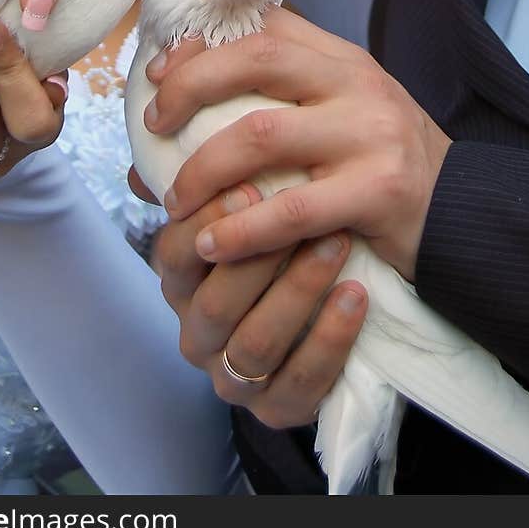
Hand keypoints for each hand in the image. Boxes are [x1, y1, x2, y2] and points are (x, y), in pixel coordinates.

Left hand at [149, 9, 449, 282]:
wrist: (465, 216)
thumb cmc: (381, 169)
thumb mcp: (338, 118)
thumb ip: (269, 111)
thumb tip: (158, 139)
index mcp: (341, 59)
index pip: (262, 24)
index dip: (200, 42)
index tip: (158, 72)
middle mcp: (356, 83)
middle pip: (255, 58)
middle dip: (189, 86)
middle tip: (155, 123)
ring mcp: (371, 133)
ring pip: (262, 134)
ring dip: (203, 169)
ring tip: (175, 202)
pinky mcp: (379, 190)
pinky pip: (291, 209)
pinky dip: (241, 229)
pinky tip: (213, 245)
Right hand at [151, 182, 367, 428]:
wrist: (324, 311)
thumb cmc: (279, 239)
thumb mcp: (246, 206)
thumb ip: (221, 170)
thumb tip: (172, 119)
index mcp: (181, 281)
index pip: (175, 254)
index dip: (208, 223)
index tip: (252, 187)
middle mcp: (198, 332)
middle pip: (214, 303)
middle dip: (258, 258)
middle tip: (304, 210)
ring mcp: (234, 377)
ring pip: (254, 344)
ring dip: (297, 292)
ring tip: (339, 243)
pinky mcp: (278, 408)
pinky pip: (301, 383)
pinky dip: (329, 339)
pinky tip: (356, 296)